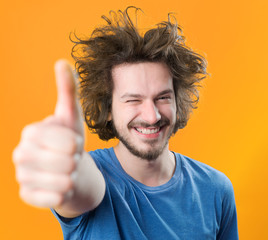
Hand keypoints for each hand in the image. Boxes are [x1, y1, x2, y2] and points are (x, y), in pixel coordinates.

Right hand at [13, 60, 84, 207]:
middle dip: (76, 161)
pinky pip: (54, 198)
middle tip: (71, 159)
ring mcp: (21, 175)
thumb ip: (68, 90)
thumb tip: (62, 62)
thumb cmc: (70, 141)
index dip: (77, 143)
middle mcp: (20, 153)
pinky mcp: (26, 195)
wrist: (69, 170)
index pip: (66, 140)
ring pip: (62, 181)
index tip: (73, 143)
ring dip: (72, 177)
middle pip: (66, 161)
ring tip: (67, 171)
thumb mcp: (72, 116)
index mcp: (31, 132)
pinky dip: (64, 193)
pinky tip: (61, 187)